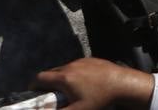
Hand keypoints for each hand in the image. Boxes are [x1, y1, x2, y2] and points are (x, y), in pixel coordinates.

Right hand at [33, 57, 153, 109]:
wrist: (122, 83)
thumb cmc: (100, 98)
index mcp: (64, 77)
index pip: (39, 78)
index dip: (34, 86)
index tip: (35, 94)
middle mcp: (70, 65)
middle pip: (51, 72)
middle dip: (47, 83)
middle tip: (51, 95)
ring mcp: (81, 61)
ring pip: (64, 68)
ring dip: (61, 78)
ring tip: (68, 90)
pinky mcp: (91, 59)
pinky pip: (76, 66)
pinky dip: (73, 73)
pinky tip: (82, 84)